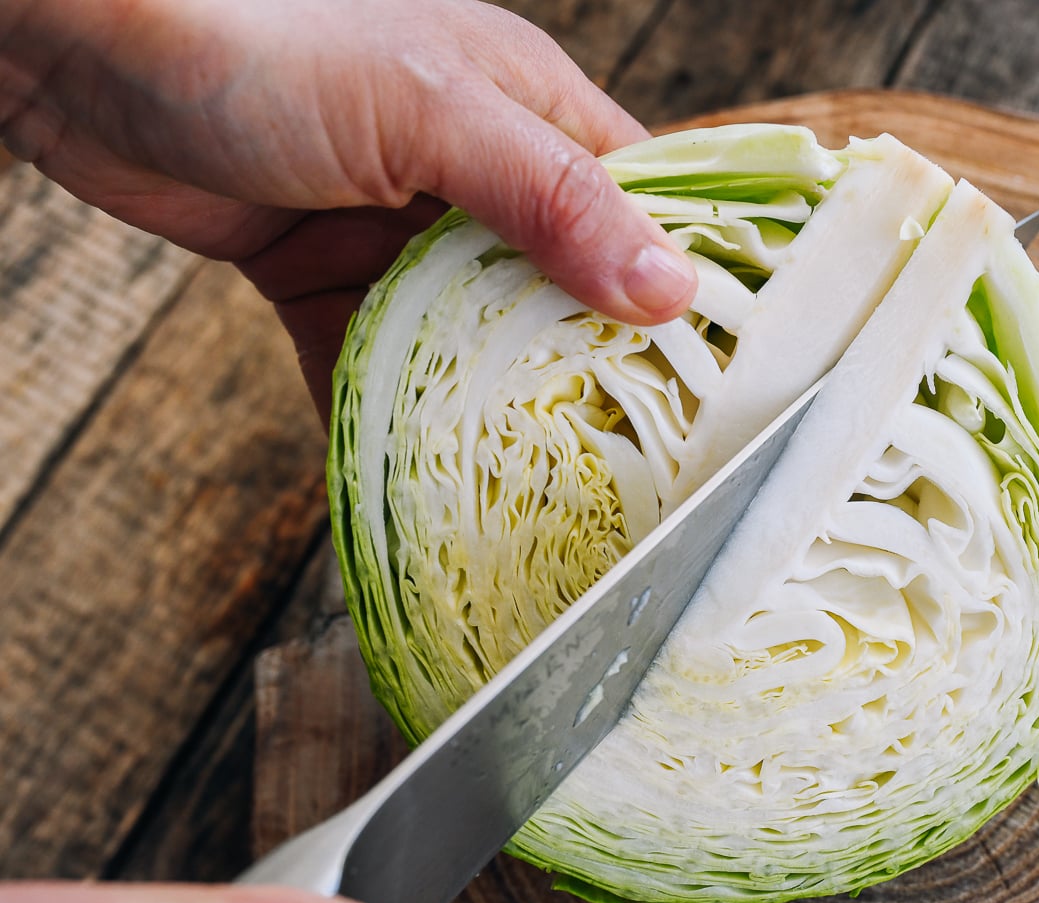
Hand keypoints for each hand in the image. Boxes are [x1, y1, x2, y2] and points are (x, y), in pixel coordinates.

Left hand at [0, 0, 696, 417]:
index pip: (636, 203)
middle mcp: (476, 171)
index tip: (711, 375)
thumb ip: (549, 199)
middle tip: (622, 453)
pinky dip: (391, 410)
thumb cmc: (267, 46)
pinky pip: (379, 359)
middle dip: (581, 362)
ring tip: (527, 478)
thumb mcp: (431, 115)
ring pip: (471, 334)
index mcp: (527, 107)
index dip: (674, 283)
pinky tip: (415, 470)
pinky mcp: (327, 275)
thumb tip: (669, 289)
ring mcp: (399, 229)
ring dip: (485, 399)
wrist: (84, 56)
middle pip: (560, 284)